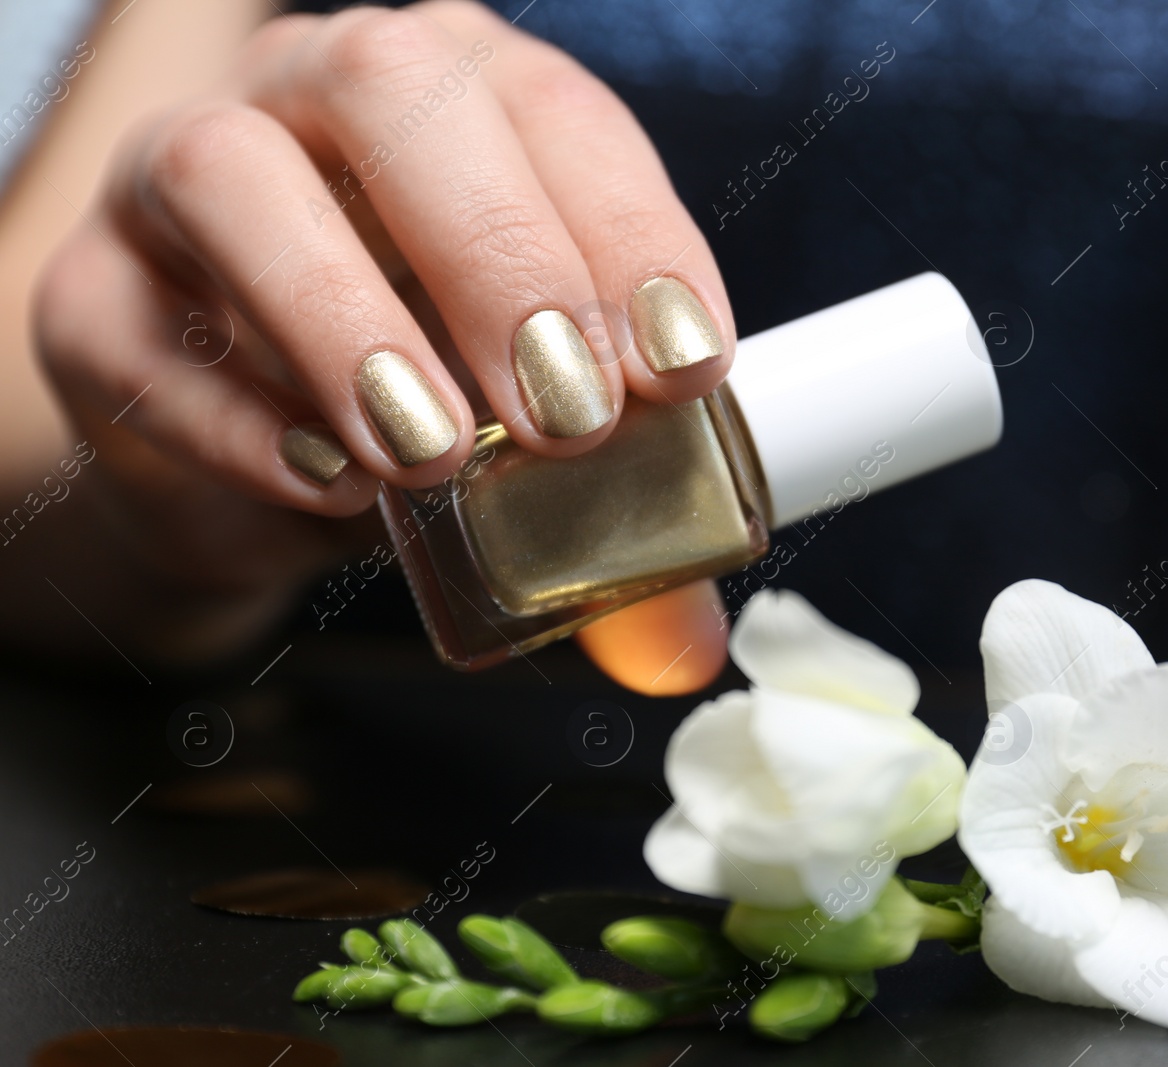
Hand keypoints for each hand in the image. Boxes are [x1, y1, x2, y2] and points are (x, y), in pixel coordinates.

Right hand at [32, 1, 732, 691]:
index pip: (554, 112)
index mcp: (462, 95)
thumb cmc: (429, 401)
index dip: (631, 229)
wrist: (256, 457)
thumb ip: (621, 520)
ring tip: (432, 452)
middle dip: (499, 254)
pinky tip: (328, 489)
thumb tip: (685, 649)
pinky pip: (134, 334)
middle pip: (390, 89)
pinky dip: (236, 422)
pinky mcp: (92, 295)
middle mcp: (315, 98)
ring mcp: (175, 179)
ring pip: (227, 175)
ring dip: (343, 317)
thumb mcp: (542, 430)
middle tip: (570, 414)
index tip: (683, 365)